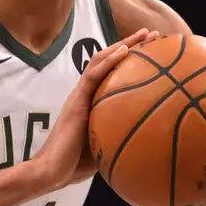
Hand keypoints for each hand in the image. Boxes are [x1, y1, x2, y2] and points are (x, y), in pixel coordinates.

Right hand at [31, 28, 158, 189]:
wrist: (52, 171)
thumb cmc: (75, 164)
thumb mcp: (104, 146)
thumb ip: (119, 137)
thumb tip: (147, 141)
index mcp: (91, 101)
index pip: (111, 72)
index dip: (129, 59)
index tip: (151, 50)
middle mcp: (85, 93)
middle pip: (107, 59)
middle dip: (130, 43)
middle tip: (153, 34)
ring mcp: (80, 94)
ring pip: (101, 60)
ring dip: (123, 44)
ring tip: (144, 34)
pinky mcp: (77, 100)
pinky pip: (94, 75)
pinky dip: (110, 60)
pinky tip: (125, 51)